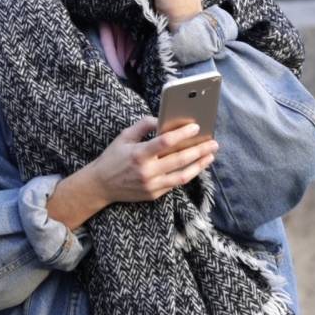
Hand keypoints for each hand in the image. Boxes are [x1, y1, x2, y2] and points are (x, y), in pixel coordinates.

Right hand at [46, 117, 217, 229]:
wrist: (100, 186)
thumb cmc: (113, 158)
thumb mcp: (124, 137)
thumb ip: (143, 125)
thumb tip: (162, 119)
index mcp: (138, 154)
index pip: (165, 142)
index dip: (182, 134)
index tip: (196, 127)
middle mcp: (146, 171)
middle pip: (179, 160)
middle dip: (199, 150)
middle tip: (213, 142)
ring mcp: (152, 185)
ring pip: (182, 175)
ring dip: (199, 165)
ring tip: (210, 155)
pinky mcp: (154, 194)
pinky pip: (175, 183)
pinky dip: (188, 173)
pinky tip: (197, 165)